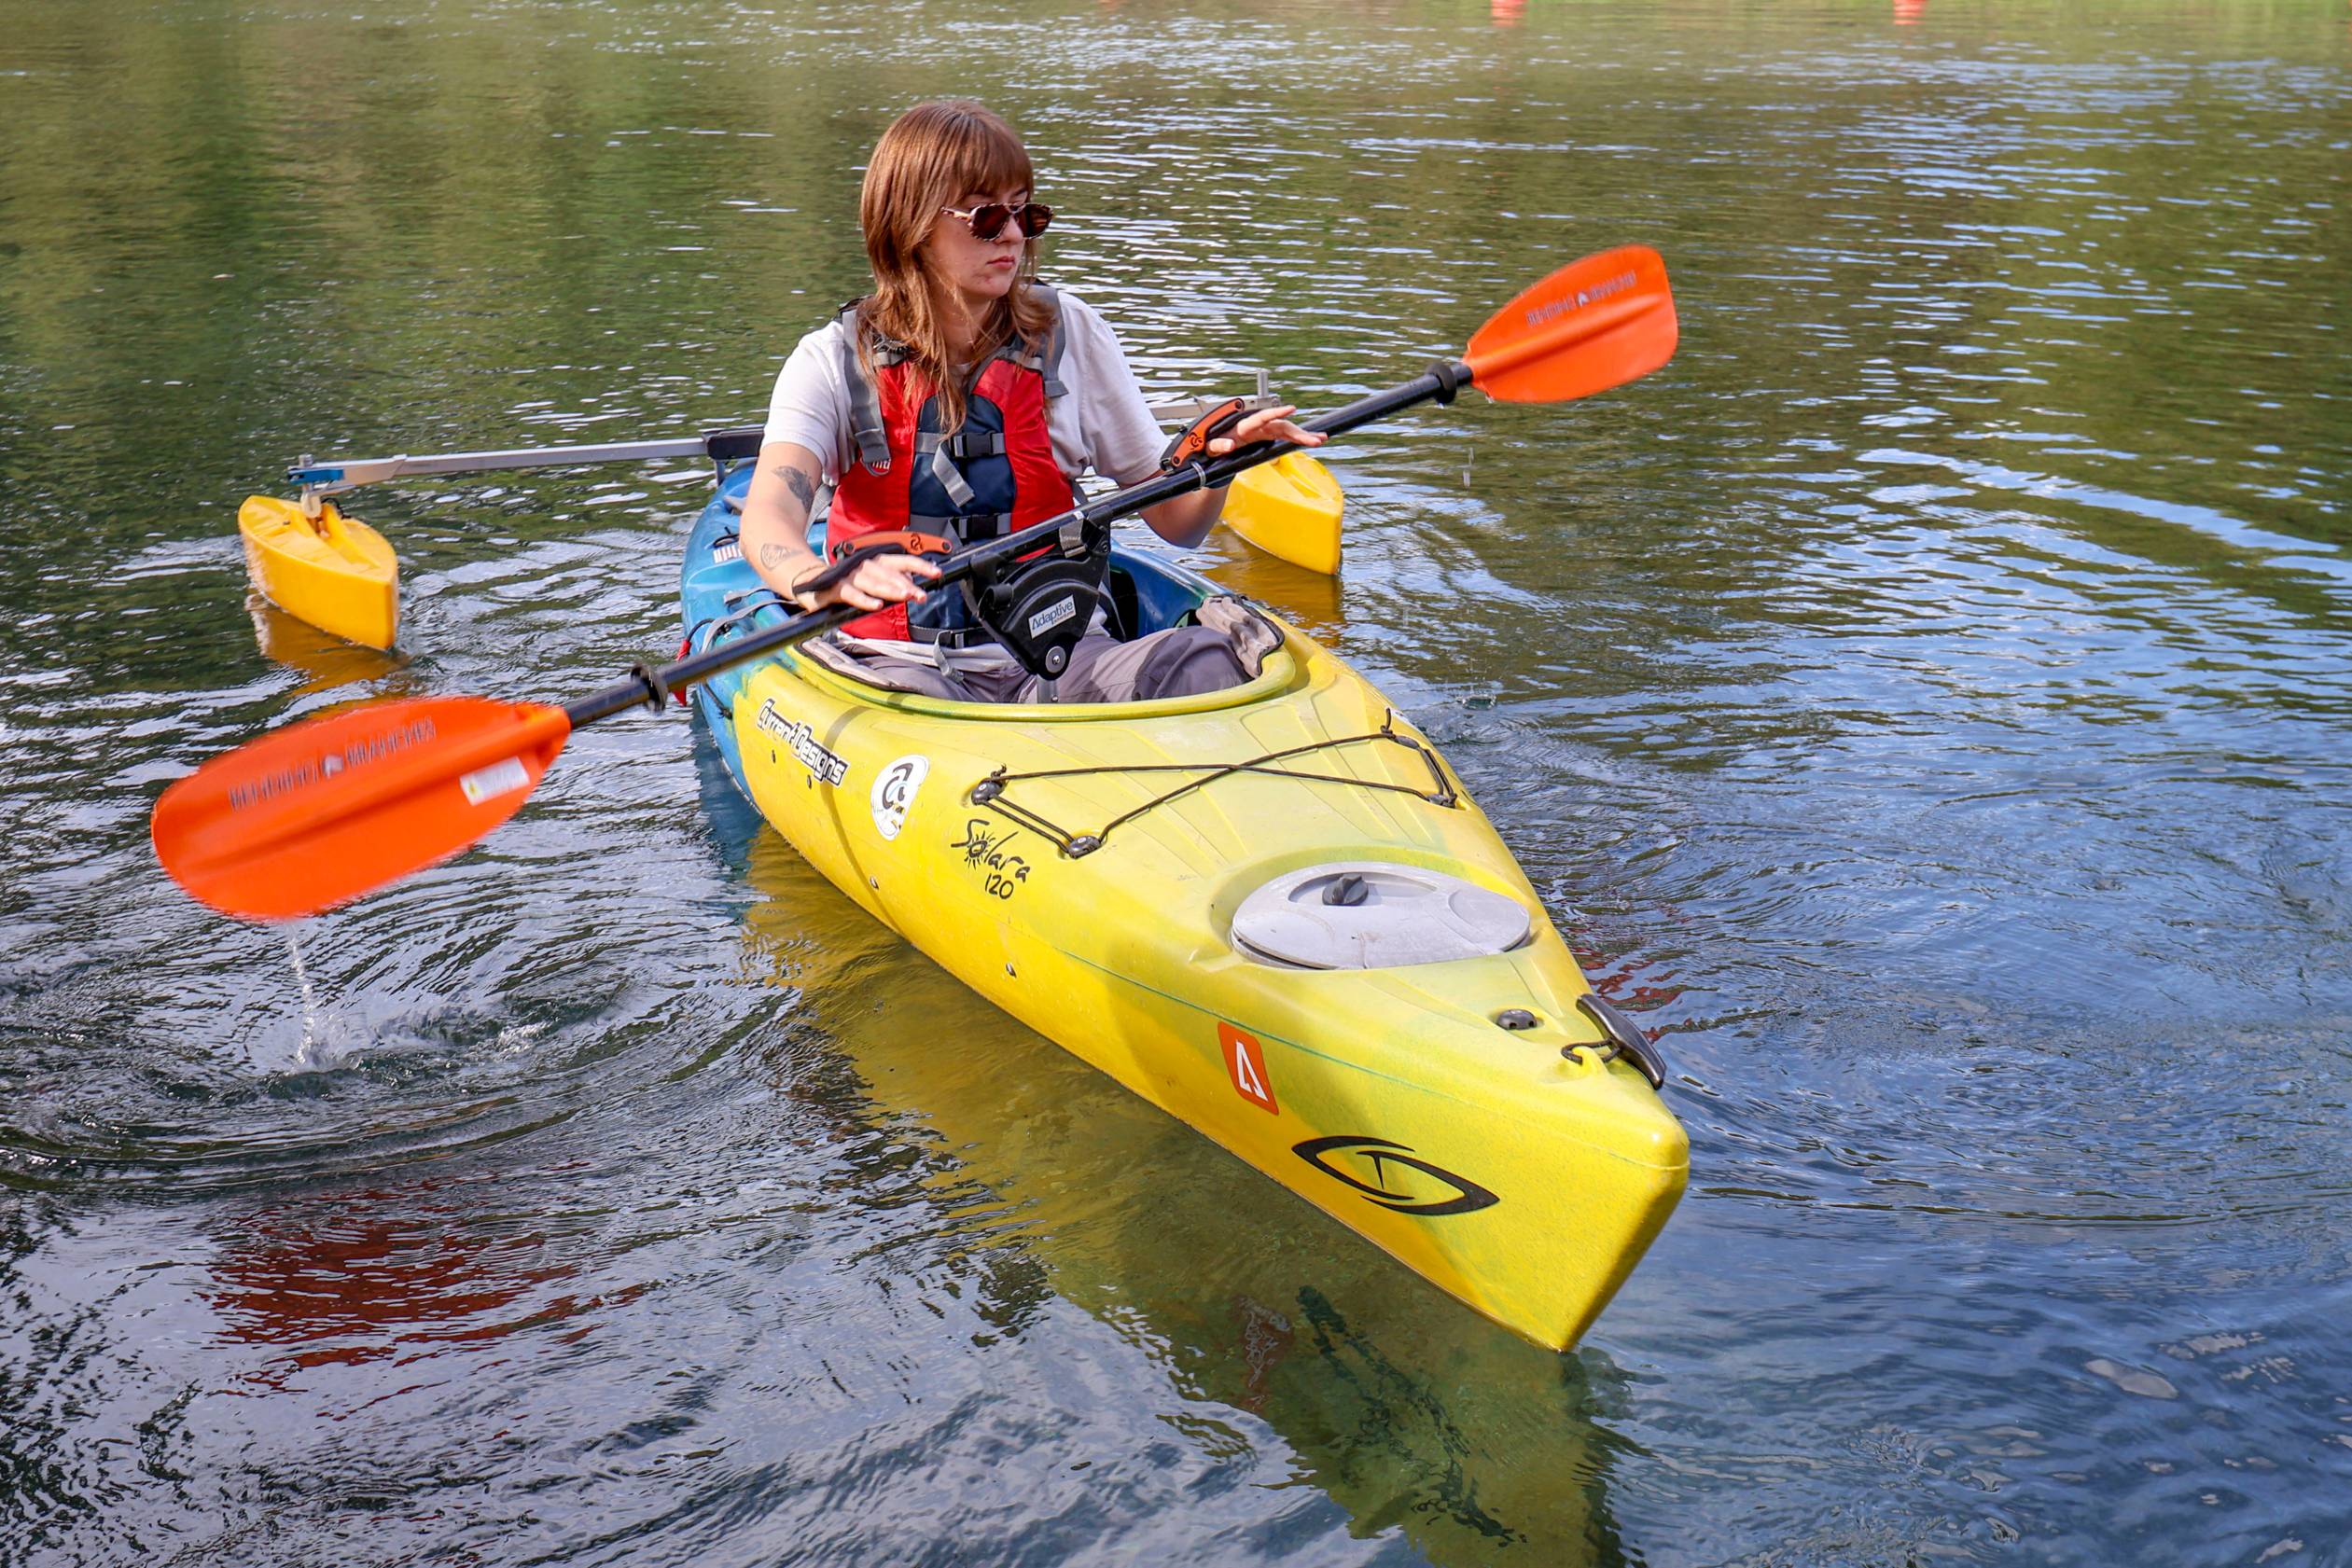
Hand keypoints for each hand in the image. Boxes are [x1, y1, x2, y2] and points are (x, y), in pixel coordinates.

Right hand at [797, 553, 938, 611]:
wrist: (810, 580)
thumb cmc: (847, 581)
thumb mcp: (871, 579)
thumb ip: (890, 582)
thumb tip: (911, 586)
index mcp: (876, 561)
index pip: (902, 561)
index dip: (920, 566)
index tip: (937, 573)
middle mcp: (865, 565)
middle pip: (889, 572)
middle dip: (907, 584)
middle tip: (921, 595)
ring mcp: (849, 575)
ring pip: (873, 581)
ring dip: (890, 589)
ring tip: (904, 597)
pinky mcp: (835, 587)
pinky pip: (851, 593)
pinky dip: (864, 599)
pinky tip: (876, 605)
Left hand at [1208, 403, 1326, 455]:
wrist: (1216, 446)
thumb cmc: (1213, 445)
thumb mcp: (1211, 447)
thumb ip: (1218, 445)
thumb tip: (1229, 445)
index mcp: (1244, 426)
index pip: (1263, 417)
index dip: (1277, 413)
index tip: (1291, 409)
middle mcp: (1257, 426)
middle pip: (1281, 426)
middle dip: (1298, 432)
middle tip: (1315, 439)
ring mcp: (1264, 431)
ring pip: (1286, 430)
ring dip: (1303, 435)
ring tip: (1320, 439)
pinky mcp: (1268, 437)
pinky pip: (1285, 436)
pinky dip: (1298, 438)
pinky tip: (1312, 440)